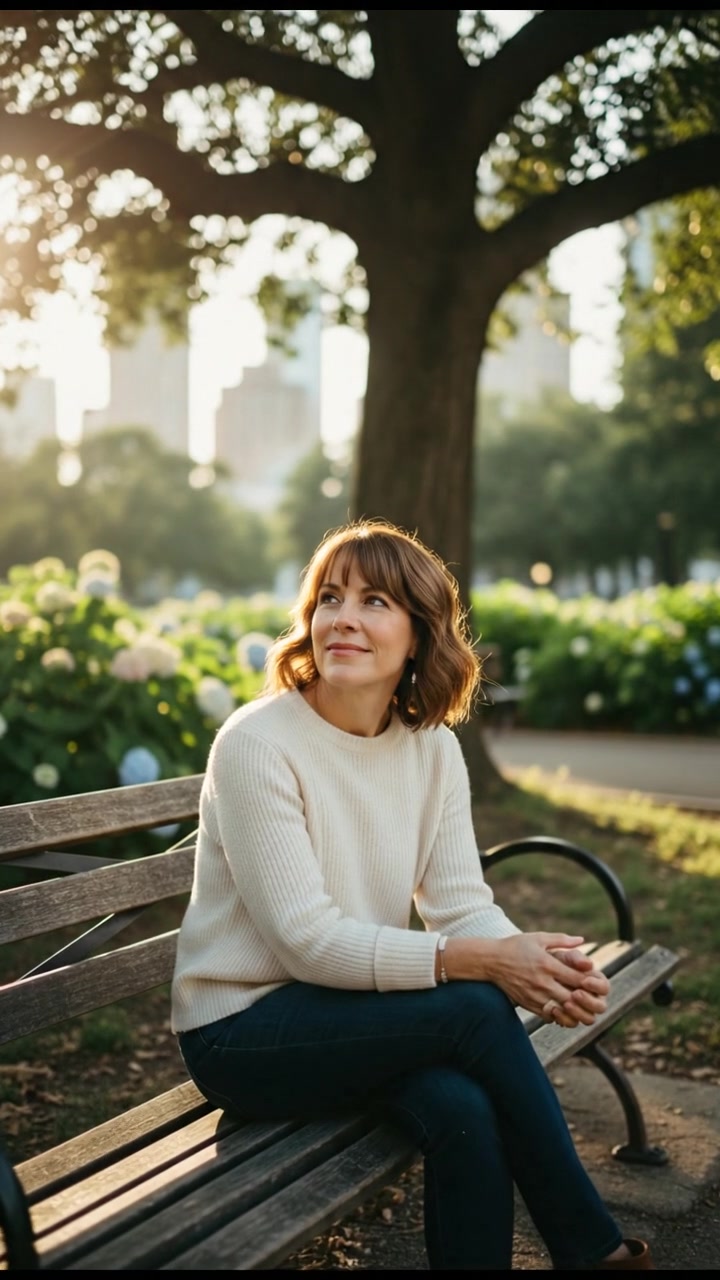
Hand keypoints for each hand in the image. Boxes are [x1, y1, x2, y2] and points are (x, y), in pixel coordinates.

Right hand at [476, 932, 601, 1018]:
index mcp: (548, 965)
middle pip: (573, 997)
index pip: (577, 978)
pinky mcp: (528, 1004)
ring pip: (563, 1010)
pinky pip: (549, 1016)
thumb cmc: (516, 946)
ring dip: (574, 1009)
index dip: (590, 982)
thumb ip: (561, 940)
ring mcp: (535, 996)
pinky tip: (563, 1007)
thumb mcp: (538, 938)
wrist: (491, 961)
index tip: (592, 980)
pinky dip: (560, 1015)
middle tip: (589, 994)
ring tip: (578, 1003)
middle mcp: (543, 982)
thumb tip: (581, 940)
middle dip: (585, 998)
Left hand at [545, 947, 609, 1027]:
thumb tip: (589, 964)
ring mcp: (582, 1010)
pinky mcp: (569, 1017)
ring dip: (579, 1013)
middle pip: (601, 1007)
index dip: (597, 986)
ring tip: (565, 1003)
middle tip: (575, 994)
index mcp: (595, 981)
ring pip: (589, 1019)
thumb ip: (575, 958)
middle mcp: (592, 998)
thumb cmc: (552, 960)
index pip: (604, 987)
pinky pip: (572, 1024)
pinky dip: (564, 1019)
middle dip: (589, 1001)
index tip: (585, 981)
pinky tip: (553, 1009)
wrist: (533, 972)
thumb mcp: (562, 956)